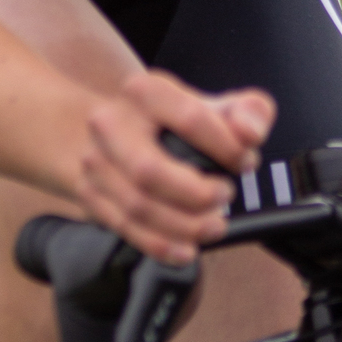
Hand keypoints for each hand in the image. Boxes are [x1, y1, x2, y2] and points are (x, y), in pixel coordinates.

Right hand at [77, 72, 274, 262]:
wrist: (110, 128)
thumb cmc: (169, 120)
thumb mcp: (210, 105)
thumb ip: (247, 112)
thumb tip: (252, 132)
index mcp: (145, 92)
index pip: (189, 118)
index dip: (226, 146)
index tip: (245, 161)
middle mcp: (111, 124)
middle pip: (149, 171)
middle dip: (196, 195)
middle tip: (226, 196)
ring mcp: (95, 161)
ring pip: (136, 206)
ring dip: (183, 226)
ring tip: (214, 225)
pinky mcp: (90, 193)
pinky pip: (124, 228)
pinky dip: (160, 245)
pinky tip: (186, 248)